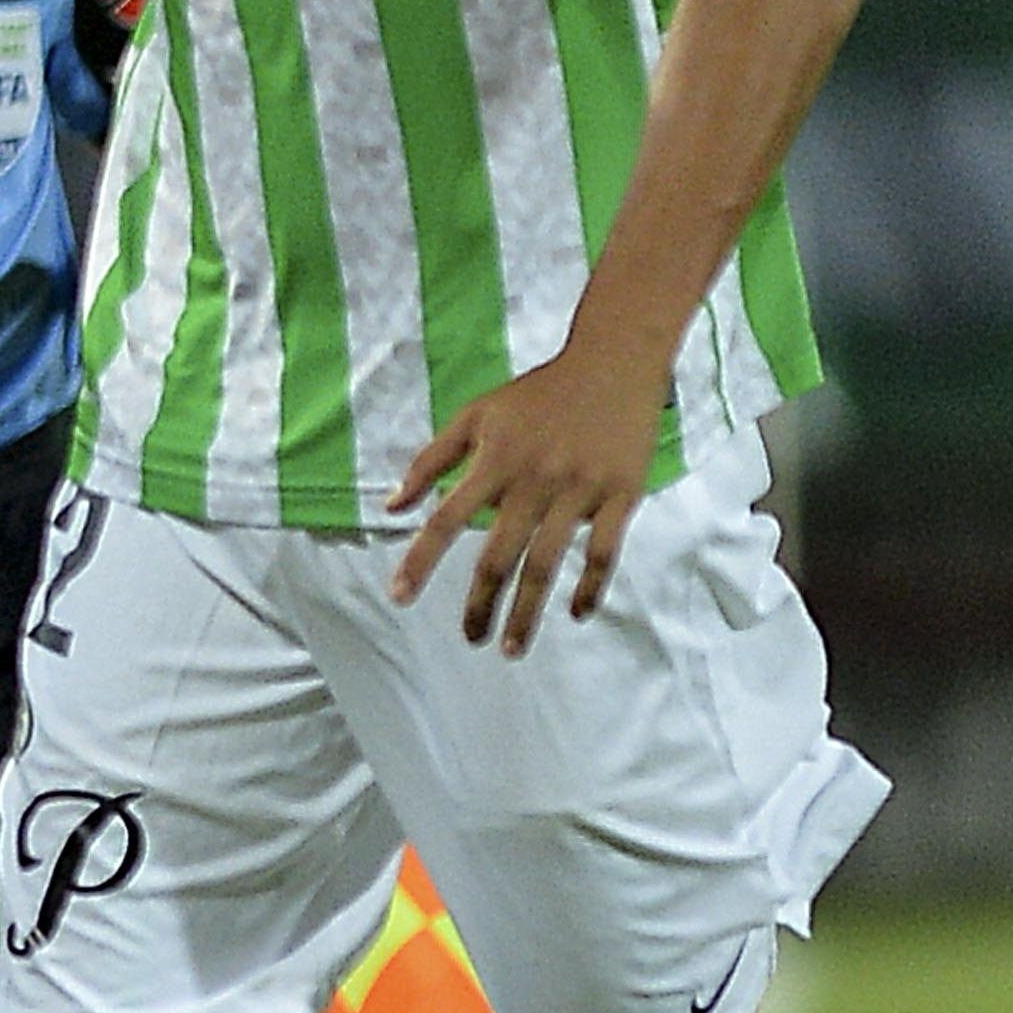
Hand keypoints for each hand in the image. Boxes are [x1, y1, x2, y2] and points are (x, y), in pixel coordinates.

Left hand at [390, 331, 670, 656]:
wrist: (612, 364)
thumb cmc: (537, 395)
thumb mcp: (476, 414)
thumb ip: (431, 461)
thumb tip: (391, 506)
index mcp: (494, 460)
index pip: (445, 518)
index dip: (420, 559)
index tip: (399, 596)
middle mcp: (533, 479)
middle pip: (498, 555)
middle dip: (480, 603)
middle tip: (470, 639)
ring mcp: (579, 490)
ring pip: (547, 564)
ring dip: (528, 612)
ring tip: (511, 648)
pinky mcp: (621, 496)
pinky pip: (603, 553)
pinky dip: (589, 587)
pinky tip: (574, 612)